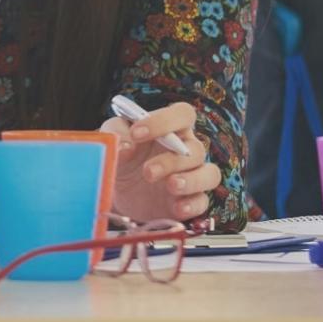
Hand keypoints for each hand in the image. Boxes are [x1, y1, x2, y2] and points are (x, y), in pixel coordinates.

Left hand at [103, 103, 220, 226]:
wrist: (119, 189)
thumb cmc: (123, 154)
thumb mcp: (113, 137)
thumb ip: (117, 134)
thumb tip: (126, 145)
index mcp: (171, 128)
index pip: (183, 114)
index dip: (163, 121)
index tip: (136, 133)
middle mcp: (187, 150)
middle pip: (196, 149)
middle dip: (172, 161)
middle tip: (147, 171)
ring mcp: (191, 176)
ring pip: (209, 174)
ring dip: (192, 180)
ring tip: (171, 185)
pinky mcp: (190, 201)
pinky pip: (202, 201)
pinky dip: (192, 205)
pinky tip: (177, 207)